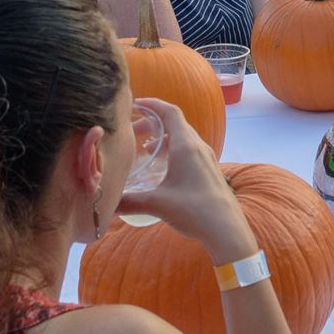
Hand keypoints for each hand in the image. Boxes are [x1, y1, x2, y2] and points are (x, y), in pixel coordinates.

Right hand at [123, 96, 252, 261]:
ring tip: (146, 149)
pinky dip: (174, 150)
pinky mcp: (210, 171)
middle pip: (175, 124)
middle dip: (153, 123)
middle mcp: (198, 147)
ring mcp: (207, 158)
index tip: (136, 104)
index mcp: (186, 146)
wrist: (226, 229)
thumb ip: (129, 202)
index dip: (153, 104)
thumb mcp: (157, 204)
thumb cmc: (194, 210)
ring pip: (183, 138)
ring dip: (164, 138)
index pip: (170, 112)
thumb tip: (107, 205)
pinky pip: (190, 151)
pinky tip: (165, 168)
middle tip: (134, 132)